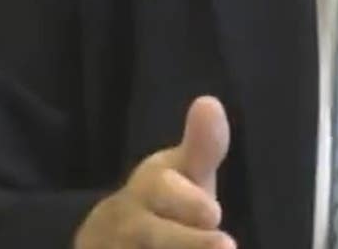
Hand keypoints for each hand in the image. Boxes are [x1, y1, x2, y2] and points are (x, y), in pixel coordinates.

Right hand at [74, 96, 234, 248]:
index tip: (214, 211)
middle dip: (186, 243)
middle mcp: (125, 225)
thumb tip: (209, 103)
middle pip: (149, 234)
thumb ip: (202, 146)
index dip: (186, 202)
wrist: (112, 237)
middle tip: (226, 248)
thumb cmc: (166, 202)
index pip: (160, 190)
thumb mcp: (184, 174)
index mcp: (146, 191)